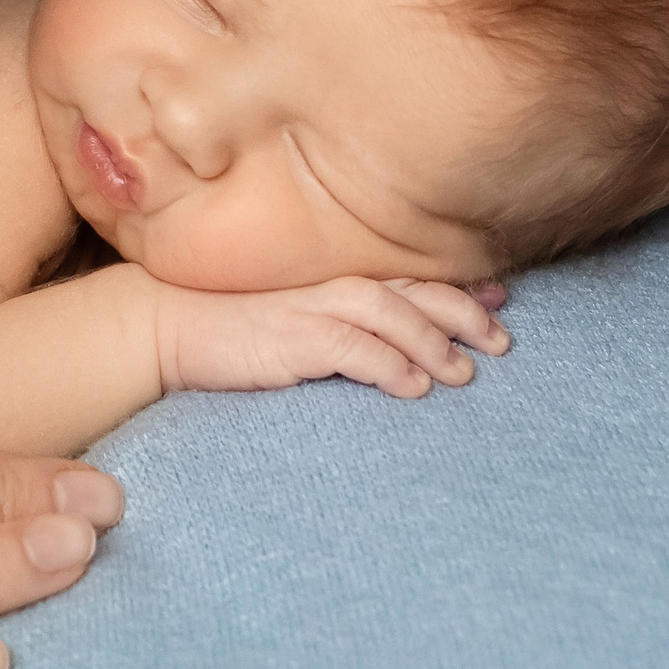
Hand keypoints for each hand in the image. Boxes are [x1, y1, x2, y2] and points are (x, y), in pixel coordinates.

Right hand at [153, 274, 510, 398]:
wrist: (166, 323)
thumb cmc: (231, 326)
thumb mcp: (295, 321)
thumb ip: (343, 327)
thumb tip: (397, 353)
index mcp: (335, 279)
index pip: (413, 279)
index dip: (463, 291)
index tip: (501, 305)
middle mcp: (331, 285)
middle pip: (415, 291)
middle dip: (465, 314)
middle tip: (502, 342)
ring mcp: (312, 307)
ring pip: (392, 314)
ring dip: (433, 343)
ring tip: (463, 374)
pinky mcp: (291, 336)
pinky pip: (352, 348)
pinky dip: (388, 365)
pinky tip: (413, 389)